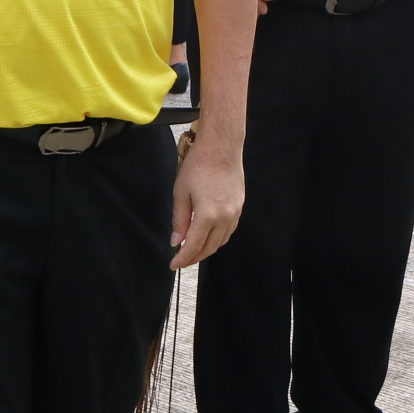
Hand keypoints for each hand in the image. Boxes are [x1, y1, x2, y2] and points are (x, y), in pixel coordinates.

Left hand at [169, 127, 244, 268]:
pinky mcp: (240, 205)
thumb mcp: (181, 192)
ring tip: (194, 250)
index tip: (173, 266)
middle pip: (210, 247)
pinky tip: (209, 235)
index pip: (194, 245)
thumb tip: (176, 241)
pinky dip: (218, 237)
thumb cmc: (198, 165)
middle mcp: (225, 217)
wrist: (221, 146)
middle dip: (195, 257)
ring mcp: (235, 211)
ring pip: (222, 240)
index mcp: (208, 215)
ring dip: (208, 249)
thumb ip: (179, 220)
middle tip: (182, 261)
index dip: (183, 258)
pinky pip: (229, 229)